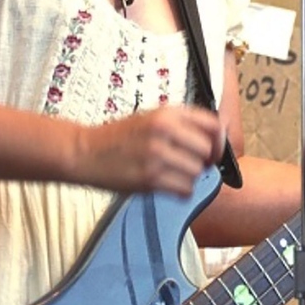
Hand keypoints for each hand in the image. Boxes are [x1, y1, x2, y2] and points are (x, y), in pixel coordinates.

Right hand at [73, 105, 225, 196]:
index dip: (219, 140)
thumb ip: (181, 124)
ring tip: (171, 174)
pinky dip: (181, 191)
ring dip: (188, 177)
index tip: (215, 150)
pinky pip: (185, 189)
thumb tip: (213, 139)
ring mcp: (157, 154)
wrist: (86, 152)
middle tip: (188, 165)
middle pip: (207, 151)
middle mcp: (165, 130)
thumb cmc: (118, 137)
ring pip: (197, 172)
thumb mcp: (151, 117)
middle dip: (202, 162)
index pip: (212, 124)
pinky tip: (168, 185)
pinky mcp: (150, 178)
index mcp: (167, 113)